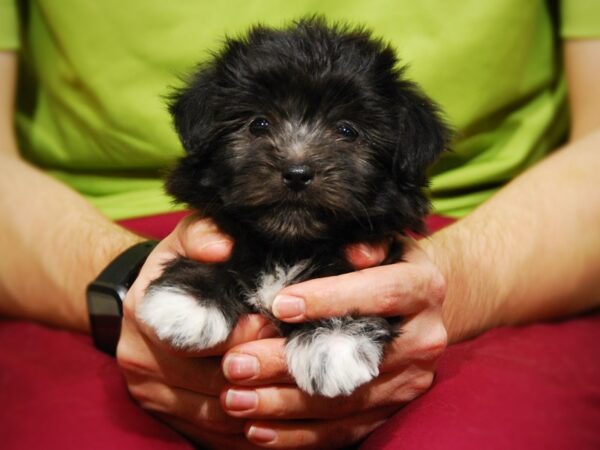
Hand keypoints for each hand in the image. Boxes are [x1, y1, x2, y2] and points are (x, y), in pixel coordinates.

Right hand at [116, 215, 275, 448]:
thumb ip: (204, 234)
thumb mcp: (187, 238)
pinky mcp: (160, 413)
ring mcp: (148, 391)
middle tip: (297, 362)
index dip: (245, 337)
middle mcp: (139, 358)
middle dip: (260, 374)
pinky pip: (209, 434)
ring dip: (259, 407)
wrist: (143, 298)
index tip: (275, 327)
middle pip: (211, 383)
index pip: (201, 340)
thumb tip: (223, 247)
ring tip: (296, 391)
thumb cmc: (179, 266)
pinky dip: (245, 431)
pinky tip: (276, 418)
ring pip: (215, 416)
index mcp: (147, 314)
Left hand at [220, 238, 446, 448]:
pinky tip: (257, 430)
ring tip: (233, 399)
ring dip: (283, 405)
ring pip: (343, 403)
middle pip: (353, 359)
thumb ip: (364, 240)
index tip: (277, 304)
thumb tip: (353, 252)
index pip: (380, 293)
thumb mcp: (381, 240)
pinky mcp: (393, 409)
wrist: (420, 304)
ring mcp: (410, 380)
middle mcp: (423, 338)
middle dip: (287, 363)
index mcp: (422, 286)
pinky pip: (345, 432)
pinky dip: (298, 436)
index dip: (330, 299)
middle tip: (235, 364)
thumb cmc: (385, 263)